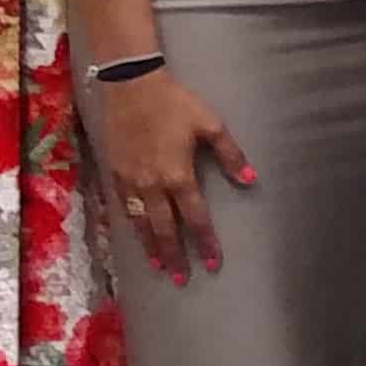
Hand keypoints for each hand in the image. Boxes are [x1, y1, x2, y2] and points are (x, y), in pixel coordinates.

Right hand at [89, 67, 253, 282]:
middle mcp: (153, 185)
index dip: (205, 242)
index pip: (195, 218)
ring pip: (141, 223)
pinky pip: (124, 208)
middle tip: (182, 279)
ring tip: (158, 266)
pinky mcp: (114, 174)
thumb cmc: (174, 103)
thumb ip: (230, 155)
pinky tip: (136, 235)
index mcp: (178, 175)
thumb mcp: (210, 124)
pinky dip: (131, 226)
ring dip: (150, 247)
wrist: (131, 86)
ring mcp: (130, 181)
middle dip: (175, 256)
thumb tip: (250, 180)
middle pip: (165, 230)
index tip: (213, 263)